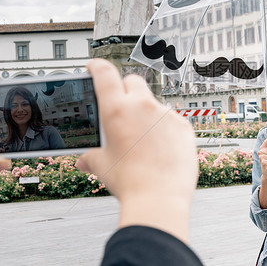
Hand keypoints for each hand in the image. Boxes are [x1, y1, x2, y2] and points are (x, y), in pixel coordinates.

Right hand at [76, 59, 197, 242]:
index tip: (94, 66)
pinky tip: (162, 149)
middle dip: (126, 90)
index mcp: (116, 110)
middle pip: (133, 82)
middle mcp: (141, 105)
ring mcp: (165, 114)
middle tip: (122, 108)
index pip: (104, 73)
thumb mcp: (102, 167)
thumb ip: (91, 158)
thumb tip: (83, 161)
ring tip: (143, 141)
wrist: (159, 199)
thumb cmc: (129, 182)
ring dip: (147, 114)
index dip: (97, 66)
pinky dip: (165, 129)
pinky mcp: (183, 125)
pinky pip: (171, 120)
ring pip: (153, 104)